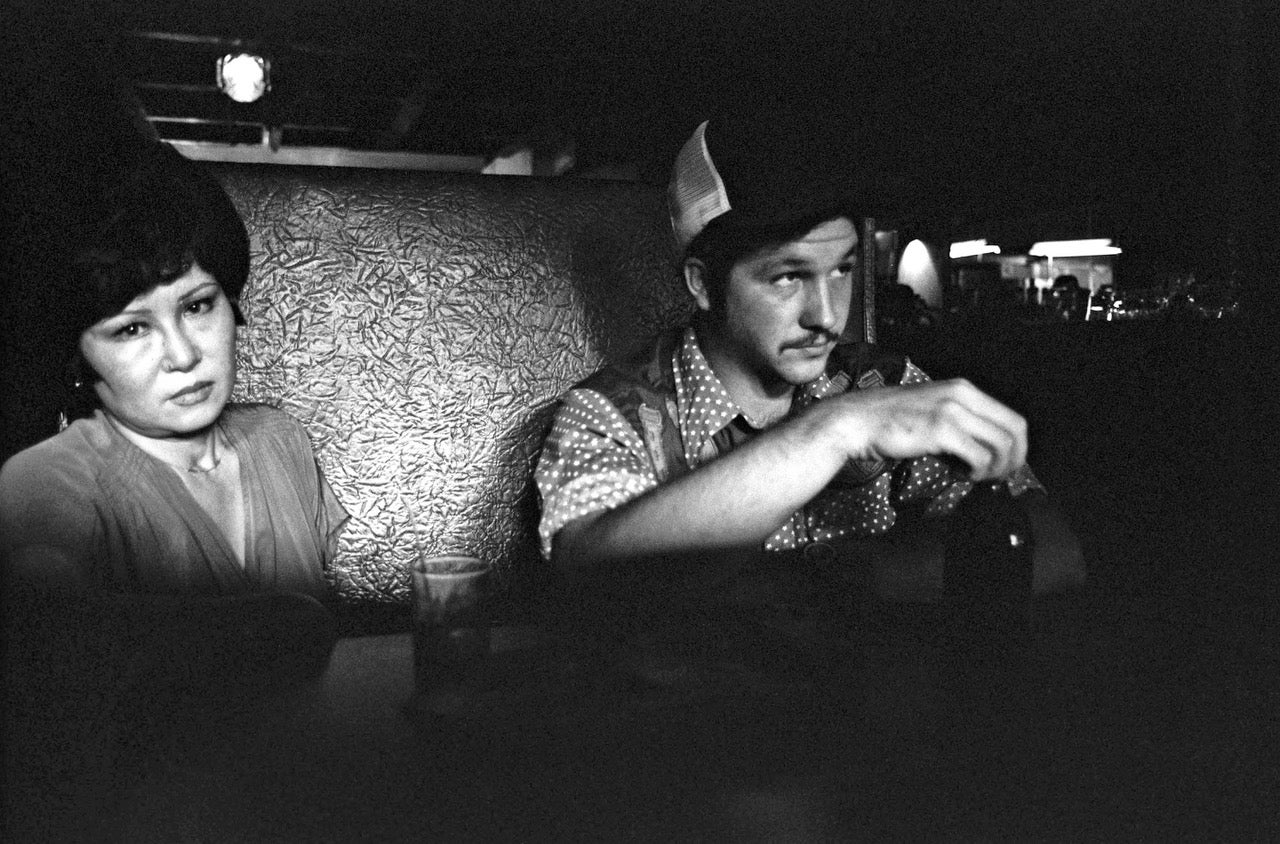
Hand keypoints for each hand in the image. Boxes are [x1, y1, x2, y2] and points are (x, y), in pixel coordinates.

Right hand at [820, 378, 1027, 480]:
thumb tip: (981, 452)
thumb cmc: (888, 420)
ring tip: (976, 476)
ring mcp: (953, 411)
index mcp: (963, 388)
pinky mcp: (942, 430)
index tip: (1005, 464)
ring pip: (1001, 445)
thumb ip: (958, 425)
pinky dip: (977, 471)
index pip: (1011, 417)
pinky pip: (979, 456)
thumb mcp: (931, 411)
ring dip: (996, 468)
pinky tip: (960, 474)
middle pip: (1015, 430)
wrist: (855, 421)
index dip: (1016, 446)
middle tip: (999, 476)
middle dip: (1014, 459)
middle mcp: (962, 395)